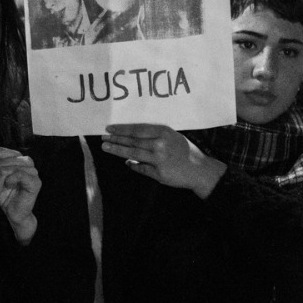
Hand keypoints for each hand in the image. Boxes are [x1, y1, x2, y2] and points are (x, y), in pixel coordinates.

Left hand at [0, 146, 40, 242]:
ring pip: (6, 167)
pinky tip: (8, 187)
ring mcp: (32, 171)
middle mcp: (26, 161)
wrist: (14, 213)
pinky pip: (18, 174)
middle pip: (1, 159)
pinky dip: (9, 181)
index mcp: (17, 158)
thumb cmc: (6, 195)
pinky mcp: (35, 182)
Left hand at [101, 123, 225, 197]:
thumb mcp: (173, 137)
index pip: (138, 129)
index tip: (109, 128)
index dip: (122, 129)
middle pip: (133, 141)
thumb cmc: (186, 151)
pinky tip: (126, 162)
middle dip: (116, 139)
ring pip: (134, 153)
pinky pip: (142, 168)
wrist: (200, 170)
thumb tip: (135, 138)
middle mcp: (160, 144)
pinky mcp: (159, 173)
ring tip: (106, 147)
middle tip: (103, 138)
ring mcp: (159, 159)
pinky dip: (133, 165)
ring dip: (118, 150)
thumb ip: (155, 136)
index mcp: (164, 132)